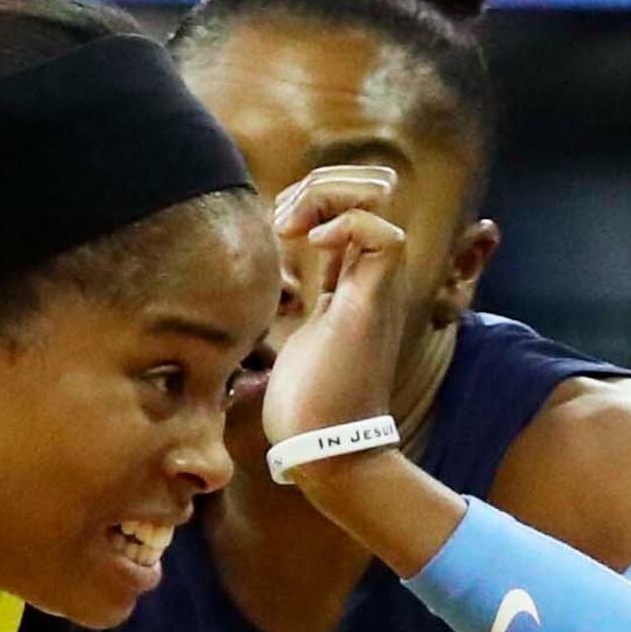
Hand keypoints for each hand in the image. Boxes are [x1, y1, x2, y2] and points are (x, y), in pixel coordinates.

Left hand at [258, 167, 411, 454]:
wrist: (323, 447)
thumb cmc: (302, 405)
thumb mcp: (283, 339)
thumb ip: (284, 309)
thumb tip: (246, 297)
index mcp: (346, 277)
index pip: (349, 202)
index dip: (312, 195)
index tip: (274, 226)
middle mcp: (367, 273)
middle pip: (371, 185)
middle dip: (322, 184)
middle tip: (283, 219)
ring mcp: (374, 284)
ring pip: (379, 194)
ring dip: (329, 195)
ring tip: (293, 225)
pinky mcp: (372, 303)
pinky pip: (384, 235)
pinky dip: (347, 225)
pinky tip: (313, 244)